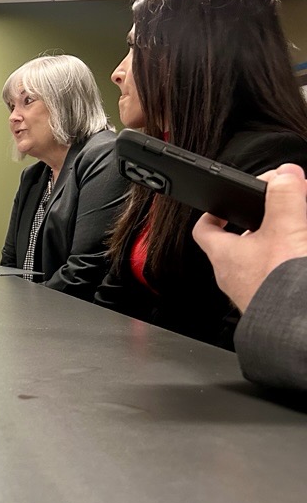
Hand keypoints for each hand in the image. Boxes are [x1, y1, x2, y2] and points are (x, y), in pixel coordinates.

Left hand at [193, 163, 306, 311]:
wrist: (296, 327)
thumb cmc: (281, 287)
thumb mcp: (285, 229)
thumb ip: (284, 198)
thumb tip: (284, 175)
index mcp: (223, 255)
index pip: (204, 228)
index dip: (213, 211)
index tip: (226, 200)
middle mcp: (231, 276)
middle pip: (236, 242)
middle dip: (257, 224)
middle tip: (276, 211)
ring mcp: (250, 292)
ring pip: (257, 260)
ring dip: (274, 243)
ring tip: (294, 233)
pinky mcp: (268, 302)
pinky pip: (271, 276)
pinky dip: (283, 262)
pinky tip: (297, 259)